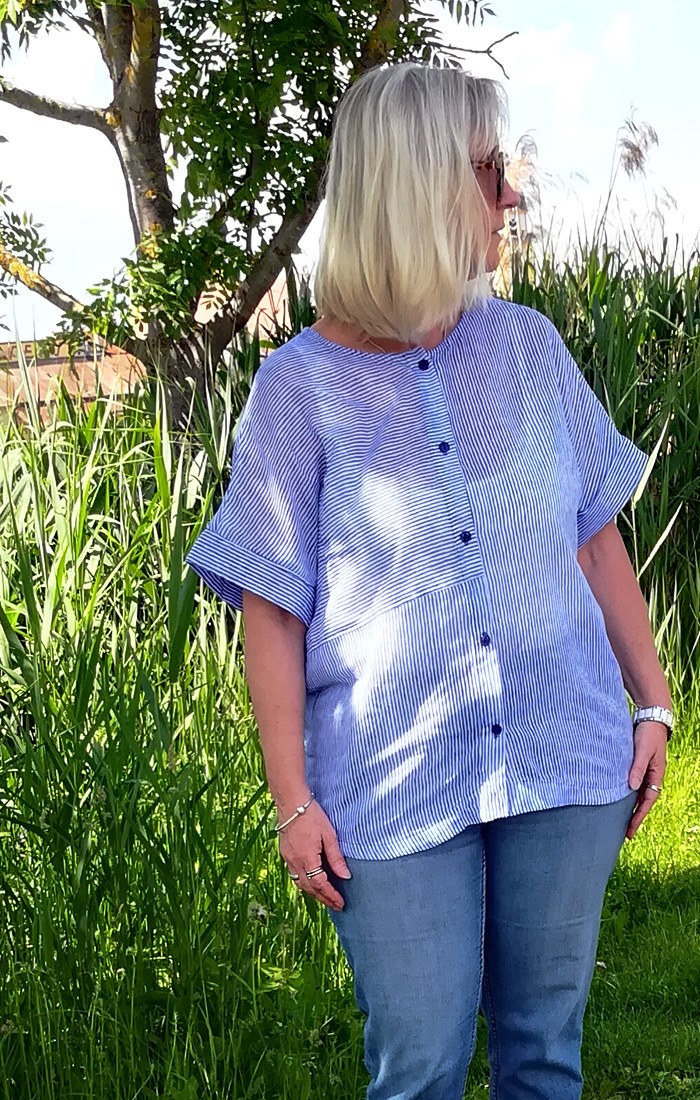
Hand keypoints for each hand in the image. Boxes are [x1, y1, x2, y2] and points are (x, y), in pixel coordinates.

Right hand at [278, 800, 351, 910]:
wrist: (291, 802)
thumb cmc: (312, 816)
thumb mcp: (329, 835)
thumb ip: (336, 858)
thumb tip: (345, 876)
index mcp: (307, 859)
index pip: (320, 885)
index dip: (331, 896)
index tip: (341, 903)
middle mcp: (295, 863)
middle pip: (310, 889)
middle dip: (323, 899)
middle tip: (336, 905)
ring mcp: (288, 859)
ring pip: (300, 884)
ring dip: (313, 893)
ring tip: (325, 897)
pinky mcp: (285, 854)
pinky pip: (295, 875)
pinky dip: (305, 883)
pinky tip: (312, 882)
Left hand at [626, 721, 667, 839]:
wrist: (651, 717)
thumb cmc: (648, 733)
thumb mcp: (643, 750)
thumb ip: (637, 767)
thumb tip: (632, 787)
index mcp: (656, 774)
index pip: (647, 801)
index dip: (638, 816)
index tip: (630, 831)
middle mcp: (651, 775)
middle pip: (643, 801)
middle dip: (635, 817)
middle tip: (624, 833)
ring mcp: (645, 771)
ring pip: (637, 793)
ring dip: (630, 806)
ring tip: (619, 820)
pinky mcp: (637, 764)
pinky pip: (633, 783)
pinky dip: (627, 793)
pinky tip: (617, 798)